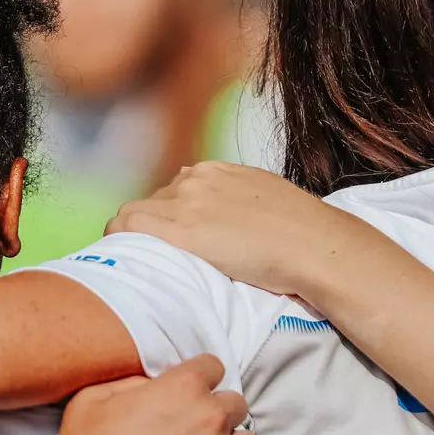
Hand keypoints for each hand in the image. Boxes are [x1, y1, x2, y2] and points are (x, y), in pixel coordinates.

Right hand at [43, 355, 255, 434]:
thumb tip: (155, 385)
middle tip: (193, 434)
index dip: (200, 381)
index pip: (213, 367)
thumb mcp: (93, 398)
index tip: (191, 396)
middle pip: (234, 404)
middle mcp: (211, 416)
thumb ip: (133, 381)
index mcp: (183, 387)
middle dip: (216, 414)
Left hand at [108, 161, 376, 298]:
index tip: (177, 240)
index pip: (174, 191)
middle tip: (163, 259)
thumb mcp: (264, 198)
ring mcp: (186, 203)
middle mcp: (196, 180)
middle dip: (154, 227)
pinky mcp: (180, 231)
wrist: (313, 245)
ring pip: (134, 214)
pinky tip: (124, 260)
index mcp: (217, 171)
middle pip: (153, 202)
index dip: (170, 217)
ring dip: (137, 237)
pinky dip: (119, 241)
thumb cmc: (300, 233)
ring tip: (147, 263)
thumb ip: (234, 197)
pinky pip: (127, 227)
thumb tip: (212, 206)